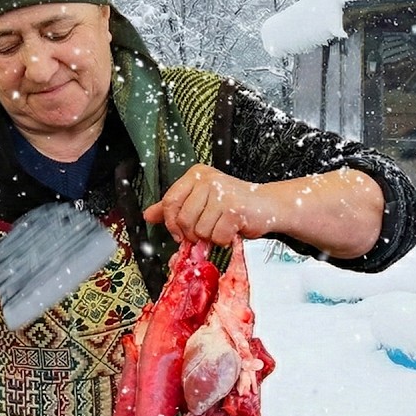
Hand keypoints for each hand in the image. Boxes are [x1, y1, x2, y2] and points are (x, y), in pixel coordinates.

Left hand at [142, 164, 273, 245]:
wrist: (268, 206)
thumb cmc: (233, 205)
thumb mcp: (200, 202)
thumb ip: (174, 207)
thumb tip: (148, 215)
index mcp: (196, 175)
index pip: (169, 202)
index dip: (172, 224)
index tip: (180, 233)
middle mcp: (208, 180)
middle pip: (183, 219)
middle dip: (193, 234)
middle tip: (207, 230)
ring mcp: (222, 193)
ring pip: (200, 230)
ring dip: (211, 237)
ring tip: (222, 226)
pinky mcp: (234, 209)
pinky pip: (217, 236)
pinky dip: (225, 240)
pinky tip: (232, 230)